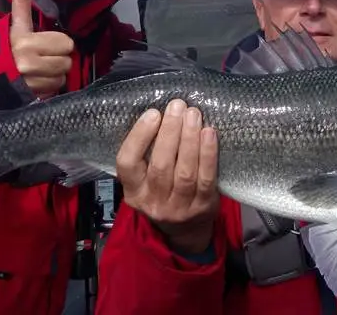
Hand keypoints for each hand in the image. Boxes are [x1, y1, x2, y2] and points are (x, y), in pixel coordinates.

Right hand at [8, 0, 74, 98]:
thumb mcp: (11, 24)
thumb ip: (20, 0)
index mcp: (26, 42)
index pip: (65, 43)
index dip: (58, 43)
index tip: (45, 43)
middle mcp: (29, 63)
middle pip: (67, 60)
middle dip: (58, 58)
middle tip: (42, 57)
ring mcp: (31, 82)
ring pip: (63, 75)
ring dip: (54, 73)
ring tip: (37, 70)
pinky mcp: (33, 96)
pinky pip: (55, 89)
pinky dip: (49, 86)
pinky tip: (36, 82)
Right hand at [116, 99, 219, 253]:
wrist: (186, 230)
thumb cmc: (163, 193)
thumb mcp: (144, 182)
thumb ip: (146, 156)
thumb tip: (161, 114)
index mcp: (133, 192)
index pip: (127, 164)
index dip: (139, 137)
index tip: (153, 114)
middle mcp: (153, 202)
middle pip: (160, 165)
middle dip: (170, 132)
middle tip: (178, 106)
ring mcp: (179, 207)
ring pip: (184, 171)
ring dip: (189, 139)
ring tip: (193, 115)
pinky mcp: (202, 207)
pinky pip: (206, 178)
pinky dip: (208, 154)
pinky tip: (209, 133)